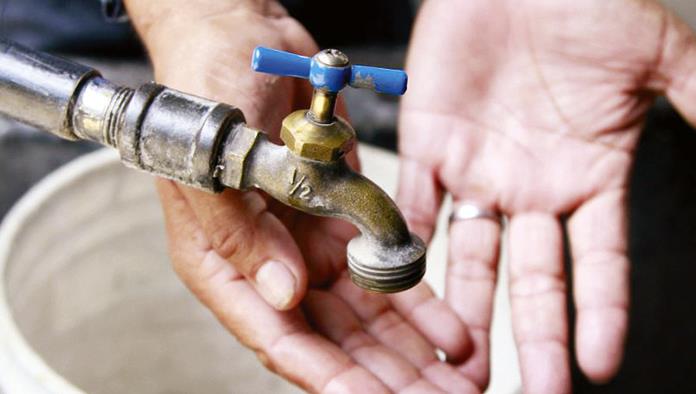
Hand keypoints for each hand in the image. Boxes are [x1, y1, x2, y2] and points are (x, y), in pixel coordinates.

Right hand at [126, 1, 479, 390]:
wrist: (238, 38)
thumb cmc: (205, 98)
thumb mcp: (211, 168)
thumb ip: (243, 238)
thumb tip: (286, 297)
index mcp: (226, 264)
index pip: (279, 339)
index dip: (329, 377)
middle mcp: (271, 264)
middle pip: (333, 340)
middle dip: (384, 377)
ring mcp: (310, 245)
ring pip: (367, 316)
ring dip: (411, 351)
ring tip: (457, 381)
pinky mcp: (343, 219)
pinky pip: (385, 270)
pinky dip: (419, 301)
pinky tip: (453, 332)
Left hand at [398, 0, 695, 391]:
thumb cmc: (581, 5)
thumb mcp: (655, 53)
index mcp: (588, 175)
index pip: (599, 262)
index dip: (601, 313)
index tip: (600, 365)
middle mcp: (531, 186)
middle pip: (533, 278)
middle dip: (533, 335)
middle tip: (534, 390)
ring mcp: (477, 171)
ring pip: (470, 256)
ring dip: (466, 309)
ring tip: (460, 362)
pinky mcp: (427, 146)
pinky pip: (414, 205)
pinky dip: (408, 245)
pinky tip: (406, 290)